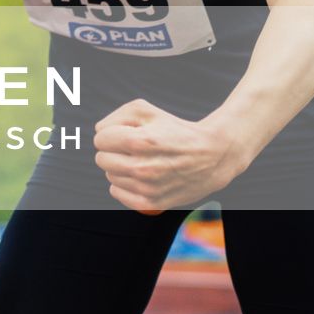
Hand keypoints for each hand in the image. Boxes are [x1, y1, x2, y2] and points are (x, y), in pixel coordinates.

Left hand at [91, 99, 245, 213]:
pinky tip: (138, 176)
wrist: (213, 156)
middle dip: (113, 150)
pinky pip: (116, 193)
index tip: (126, 134)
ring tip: (142, 160)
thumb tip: (99, 133)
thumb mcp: (146, 110)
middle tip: (133, 148)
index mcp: (140, 142)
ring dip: (120, 167)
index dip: (111, 134)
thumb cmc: (175, 130)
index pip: (100, 139)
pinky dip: (122, 184)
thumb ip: (115, 117)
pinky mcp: (152, 203)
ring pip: (109, 176)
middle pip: (101, 159)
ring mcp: (147, 188)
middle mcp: (142, 168)